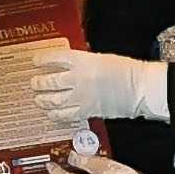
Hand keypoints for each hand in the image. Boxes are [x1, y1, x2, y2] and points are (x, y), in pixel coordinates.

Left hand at [31, 50, 150, 124]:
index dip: (42, 59)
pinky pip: (65, 116)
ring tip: (39, 100)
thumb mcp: (102, 59)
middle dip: (38, 83)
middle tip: (34, 83)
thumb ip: (84, 62)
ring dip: (43, 101)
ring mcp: (80, 96)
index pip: (54, 58)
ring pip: (53, 101)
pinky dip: (56, 116)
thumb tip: (70, 65)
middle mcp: (77, 78)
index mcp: (81, 60)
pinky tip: (52, 114)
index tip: (36, 61)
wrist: (140, 88)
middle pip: (49, 82)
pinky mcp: (86, 111)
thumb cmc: (127, 71)